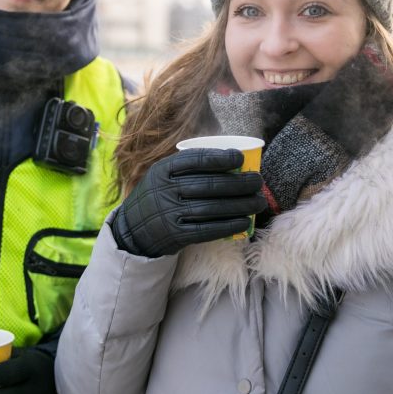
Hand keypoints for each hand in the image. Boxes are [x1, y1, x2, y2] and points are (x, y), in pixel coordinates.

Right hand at [111, 148, 266, 256]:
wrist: (134, 228)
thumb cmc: (159, 195)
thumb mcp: (163, 174)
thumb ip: (188, 166)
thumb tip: (232, 158)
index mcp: (163, 170)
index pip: (195, 160)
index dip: (220, 158)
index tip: (240, 158)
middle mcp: (165, 191)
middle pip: (209, 185)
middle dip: (239, 183)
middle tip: (257, 182)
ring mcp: (170, 214)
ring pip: (213, 208)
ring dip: (241, 205)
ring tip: (258, 202)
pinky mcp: (177, 235)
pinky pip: (208, 230)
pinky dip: (229, 226)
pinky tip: (244, 221)